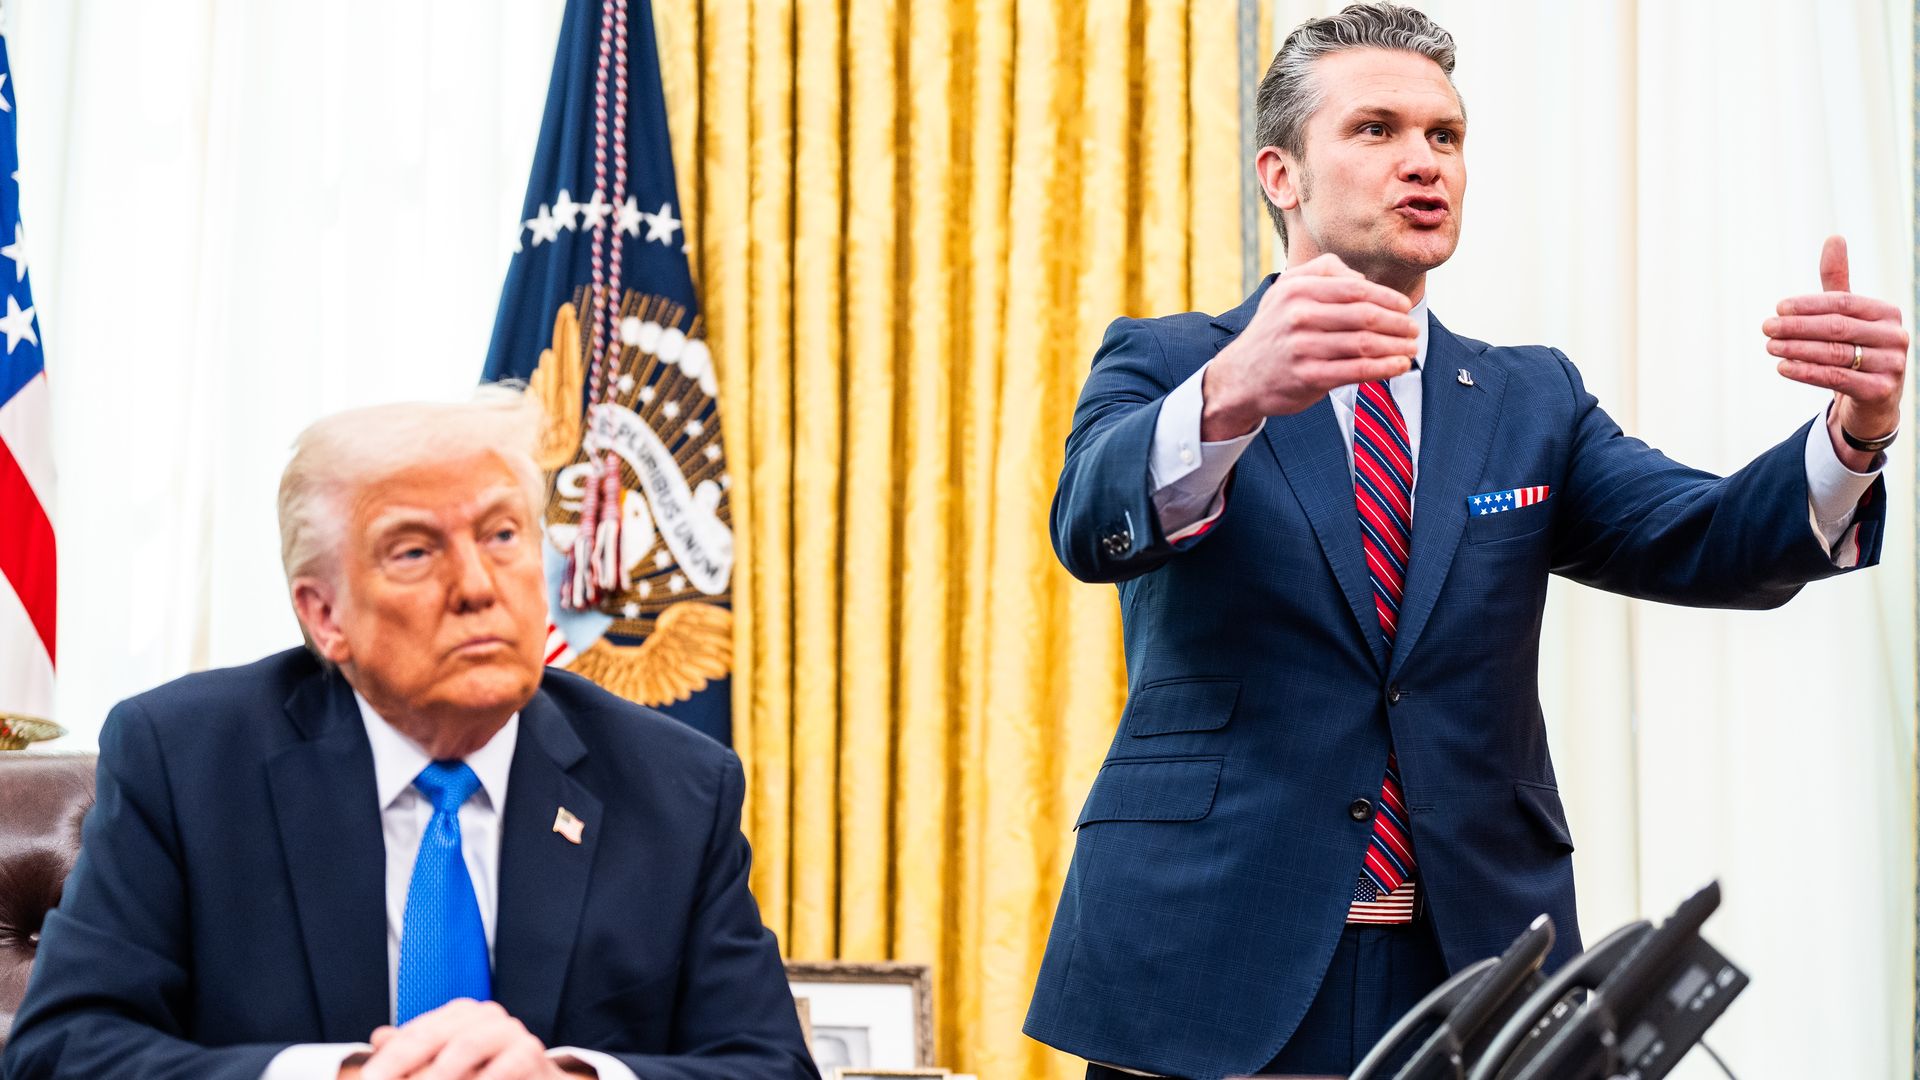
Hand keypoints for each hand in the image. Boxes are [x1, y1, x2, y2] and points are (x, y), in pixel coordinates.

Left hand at [358, 999, 579, 1079]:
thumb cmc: (486, 1072)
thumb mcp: (446, 1065)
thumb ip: (415, 1052)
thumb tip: (380, 1036)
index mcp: (458, 1015)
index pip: (415, 1033)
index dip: (388, 1058)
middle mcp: (483, 1016)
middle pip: (434, 1035)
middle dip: (403, 1062)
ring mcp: (508, 1031)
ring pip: (466, 1045)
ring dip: (439, 1072)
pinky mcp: (530, 1052)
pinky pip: (504, 1064)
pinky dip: (485, 1078)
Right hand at [1201, 252, 1418, 439]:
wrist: (1240, 376)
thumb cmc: (1274, 330)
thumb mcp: (1286, 290)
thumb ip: (1323, 271)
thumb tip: (1362, 279)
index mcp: (1297, 289)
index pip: (1356, 289)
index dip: (1387, 298)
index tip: (1404, 307)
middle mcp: (1298, 315)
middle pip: (1364, 316)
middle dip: (1398, 323)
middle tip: (1413, 329)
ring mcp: (1302, 347)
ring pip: (1365, 344)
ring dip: (1396, 346)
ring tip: (1411, 348)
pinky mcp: (1308, 376)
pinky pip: (1356, 370)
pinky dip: (1384, 368)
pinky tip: (1399, 365)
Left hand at [1764, 235, 1908, 468]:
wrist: (1873, 400)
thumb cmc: (1856, 349)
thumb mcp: (1847, 316)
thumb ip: (1838, 282)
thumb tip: (1834, 237)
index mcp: (1886, 313)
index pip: (1843, 304)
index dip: (1809, 305)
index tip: (1778, 309)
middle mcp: (1895, 336)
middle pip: (1837, 328)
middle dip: (1797, 327)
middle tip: (1766, 327)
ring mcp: (1891, 364)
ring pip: (1835, 353)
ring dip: (1797, 349)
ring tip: (1769, 346)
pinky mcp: (1880, 390)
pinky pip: (1837, 378)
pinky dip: (1806, 372)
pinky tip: (1782, 367)